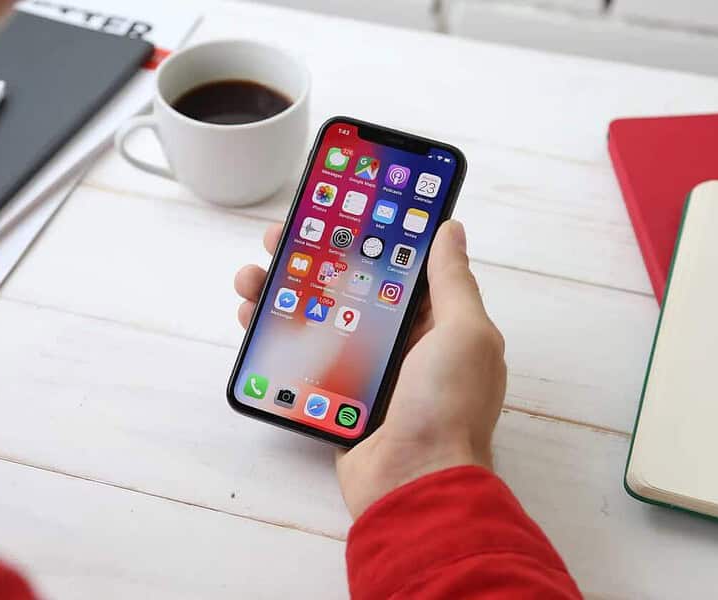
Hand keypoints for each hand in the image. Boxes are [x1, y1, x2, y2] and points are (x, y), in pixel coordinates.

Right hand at [234, 220, 506, 518]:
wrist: (414, 483)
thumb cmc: (448, 407)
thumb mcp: (465, 333)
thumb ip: (452, 280)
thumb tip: (450, 229)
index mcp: (434, 324)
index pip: (395, 266)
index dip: (364, 236)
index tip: (333, 211)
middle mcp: (399, 343)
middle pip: (345, 287)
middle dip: (310, 260)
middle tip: (278, 240)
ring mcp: (364, 370)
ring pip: (315, 319)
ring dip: (281, 294)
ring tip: (252, 279)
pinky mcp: (334, 395)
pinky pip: (300, 358)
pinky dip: (274, 338)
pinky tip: (252, 321)